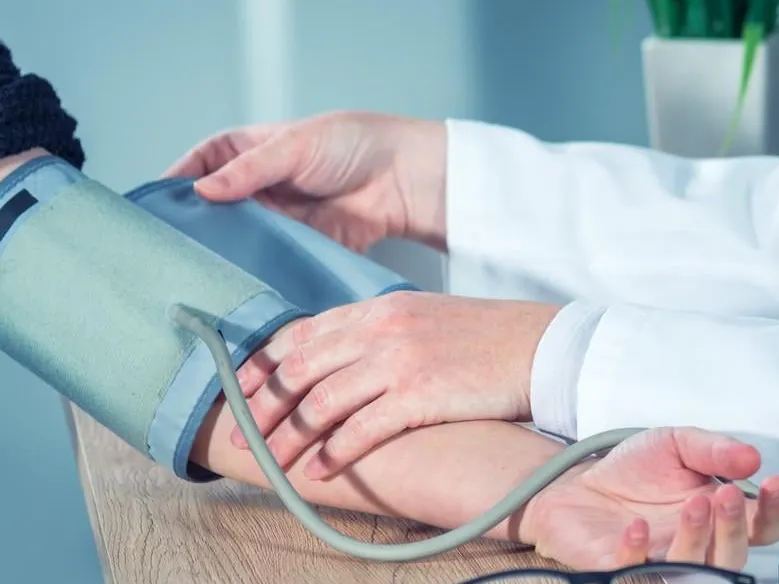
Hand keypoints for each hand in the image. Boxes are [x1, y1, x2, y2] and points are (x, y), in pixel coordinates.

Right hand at [164, 110, 448, 251]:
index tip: (154, 208)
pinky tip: (238, 286)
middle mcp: (257, 187)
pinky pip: (269, 261)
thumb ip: (249, 171)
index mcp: (249, 151)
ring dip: (222, 254)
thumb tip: (202, 190)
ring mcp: (277, 220)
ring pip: (238, 239)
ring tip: (196, 273)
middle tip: (167, 249)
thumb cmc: (353, 145)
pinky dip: (255, 272)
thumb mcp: (295, 147)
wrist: (404, 179)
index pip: (200, 165)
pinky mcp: (298, 248)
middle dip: (194, 228)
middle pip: (214, 209)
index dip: (177, 183)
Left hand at [233, 290, 559, 477]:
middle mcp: (379, 329)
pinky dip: (333, 453)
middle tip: (241, 434)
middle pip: (300, 370)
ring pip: (320, 403)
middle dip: (263, 406)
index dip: (264, 365)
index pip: (301, 334)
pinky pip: (361, 429)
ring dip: (288, 437)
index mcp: (377, 308)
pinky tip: (318, 470)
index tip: (241, 390)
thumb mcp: (422, 316)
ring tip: (271, 462)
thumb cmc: (483, 337)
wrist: (538, 346)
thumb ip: (377, 331)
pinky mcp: (419, 394)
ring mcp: (398, 360)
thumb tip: (338, 358)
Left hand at [524, 427, 778, 571]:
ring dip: (698, 540)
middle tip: (723, 494)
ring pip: (695, 571)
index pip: (762, 527)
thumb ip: (713, 449)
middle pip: (734, 556)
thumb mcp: (675, 443)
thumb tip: (751, 456)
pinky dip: (637, 554)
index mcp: (717, 516)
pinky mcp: (623, 570)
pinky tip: (635, 526)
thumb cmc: (631, 471)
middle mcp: (695, 545)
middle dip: (734, 527)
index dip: (775, 510)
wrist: (575, 484)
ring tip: (691, 504)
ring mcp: (661, 561)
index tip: (774, 482)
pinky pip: (637, 574)